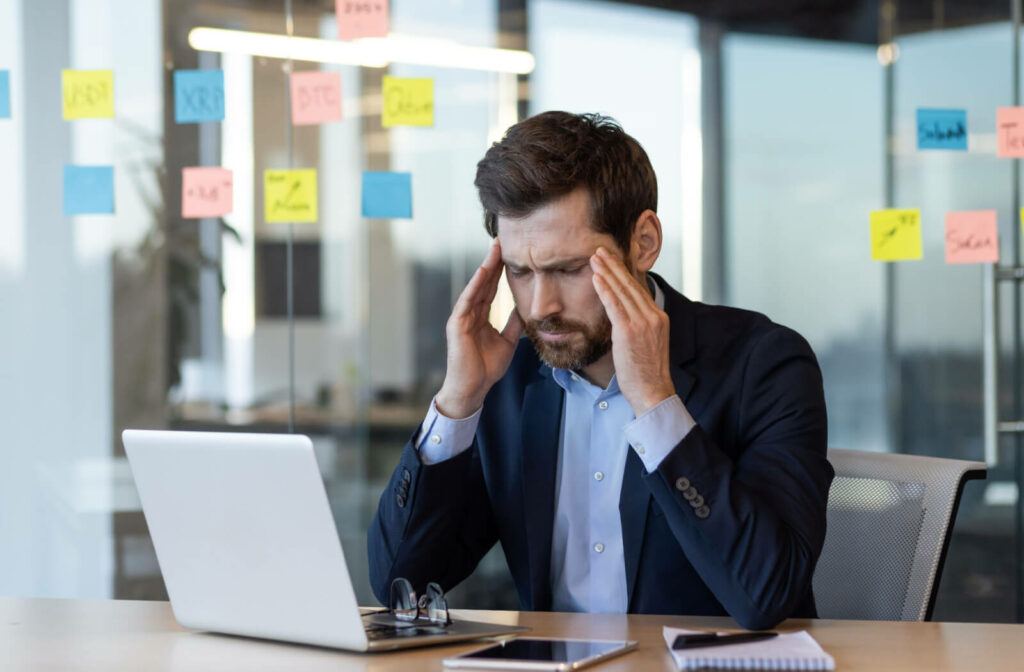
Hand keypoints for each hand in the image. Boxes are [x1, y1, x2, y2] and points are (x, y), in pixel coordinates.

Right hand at [435, 240, 523, 417]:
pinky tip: (484, 271)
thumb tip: (524, 308)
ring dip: (485, 268)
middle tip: (502, 241)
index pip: (491, 289)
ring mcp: (461, 317)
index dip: (500, 271)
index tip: (510, 253)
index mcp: (480, 317)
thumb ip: (513, 324)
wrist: (473, 388)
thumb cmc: (486, 368)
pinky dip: (475, 285)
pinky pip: (467, 300)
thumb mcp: (507, 342)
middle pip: (483, 283)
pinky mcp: (457, 324)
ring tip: (495, 249)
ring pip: (475, 287)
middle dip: (493, 262)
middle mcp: (469, 313)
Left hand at [590, 247, 675, 416]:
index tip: (612, 261)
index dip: (624, 274)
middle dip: (614, 266)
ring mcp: (643, 323)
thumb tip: (623, 320)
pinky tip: (596, 278)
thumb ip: (638, 328)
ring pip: (622, 291)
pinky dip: (605, 290)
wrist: (653, 392)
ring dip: (606, 272)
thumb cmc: (646, 374)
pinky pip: (615, 306)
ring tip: (594, 258)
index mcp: (659, 318)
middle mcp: (653, 317)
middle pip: (631, 285)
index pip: (639, 290)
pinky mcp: (629, 331)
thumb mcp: (647, 345)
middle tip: (601, 251)